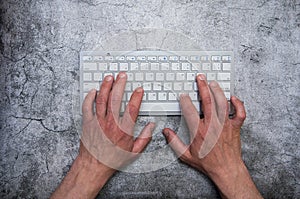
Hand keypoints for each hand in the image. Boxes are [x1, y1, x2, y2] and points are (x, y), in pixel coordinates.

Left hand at [51, 72, 153, 198]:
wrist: (93, 166)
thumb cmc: (112, 160)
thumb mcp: (133, 152)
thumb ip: (144, 138)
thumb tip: (152, 126)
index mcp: (123, 130)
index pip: (132, 108)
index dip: (136, 97)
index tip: (139, 90)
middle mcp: (110, 123)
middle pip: (116, 99)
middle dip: (120, 84)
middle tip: (122, 75)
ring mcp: (97, 122)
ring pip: (101, 99)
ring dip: (106, 87)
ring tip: (109, 77)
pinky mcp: (87, 123)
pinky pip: (87, 106)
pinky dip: (89, 97)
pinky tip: (93, 91)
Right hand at [163, 74, 261, 198]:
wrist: (226, 170)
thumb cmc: (207, 163)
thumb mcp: (186, 155)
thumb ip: (174, 142)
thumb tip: (166, 132)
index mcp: (199, 131)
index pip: (190, 110)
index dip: (185, 100)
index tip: (183, 95)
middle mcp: (213, 125)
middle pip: (207, 101)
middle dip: (202, 87)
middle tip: (200, 78)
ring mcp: (226, 125)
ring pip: (223, 103)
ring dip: (218, 91)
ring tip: (213, 83)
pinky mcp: (236, 127)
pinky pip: (240, 112)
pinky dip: (238, 103)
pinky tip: (233, 98)